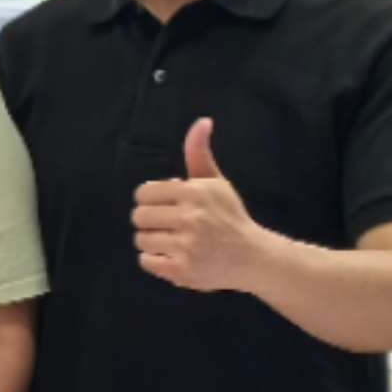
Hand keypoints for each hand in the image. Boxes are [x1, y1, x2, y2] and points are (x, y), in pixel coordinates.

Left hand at [131, 118, 267, 296]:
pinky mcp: (182, 270)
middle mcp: (190, 218)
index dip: (151, 200)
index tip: (165, 206)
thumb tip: (202, 121)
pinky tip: (173, 256)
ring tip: (172, 242)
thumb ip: (199, 153)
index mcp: (195, 192)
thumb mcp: (216, 182)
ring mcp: (186, 246)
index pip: (144, 193)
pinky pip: (146, 261)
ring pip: (141, 239)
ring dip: (152, 241)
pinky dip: (155, 261)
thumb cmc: (229, 216)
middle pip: (139, 217)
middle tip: (168, 225)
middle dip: (150, 221)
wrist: (252, 257)